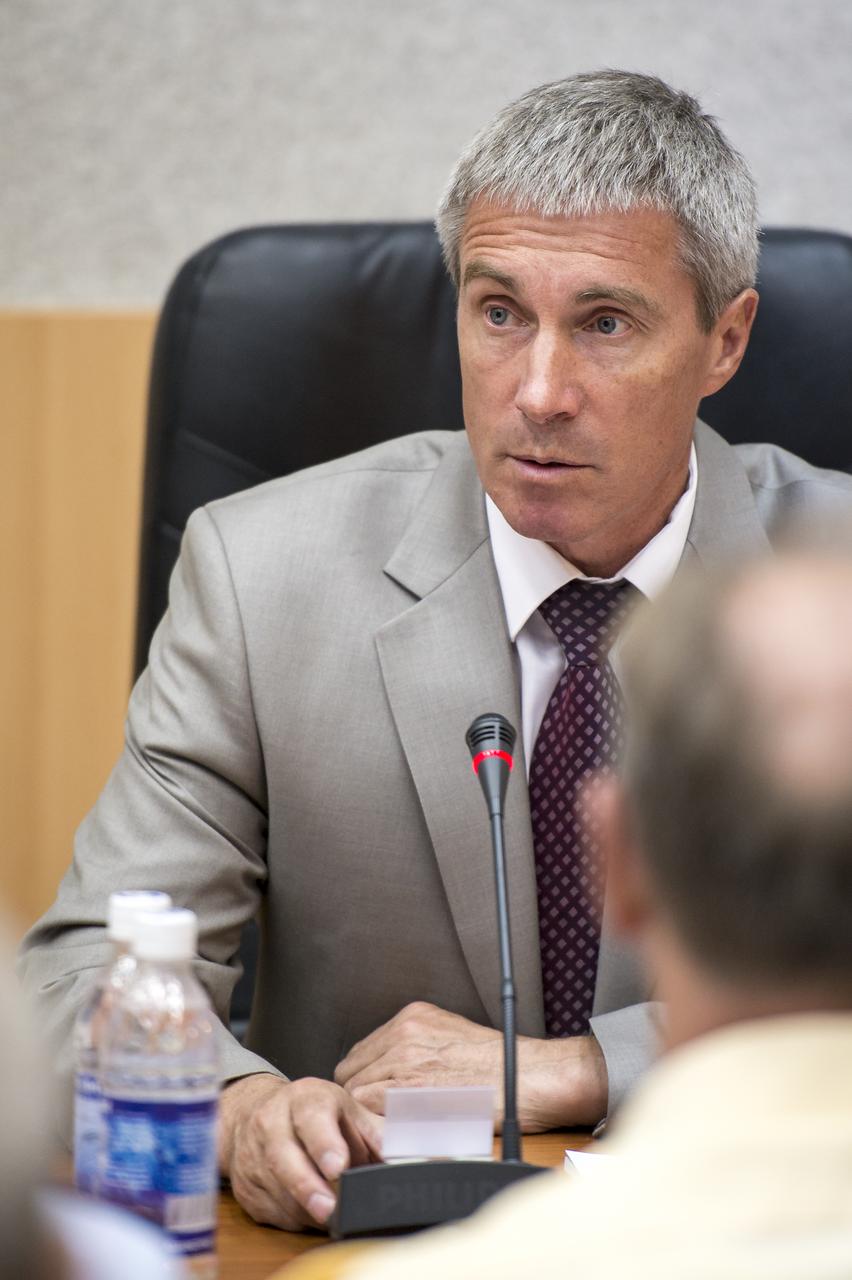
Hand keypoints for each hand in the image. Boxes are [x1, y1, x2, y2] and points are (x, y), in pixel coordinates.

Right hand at [218, 1073, 381, 1230]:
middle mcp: (272, 1121)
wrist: (256, 1116)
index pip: (312, 1116)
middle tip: (331, 1209)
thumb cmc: (315, 1117)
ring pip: (278, 1190)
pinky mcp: (244, 1186)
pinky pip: (271, 1210)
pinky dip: (295, 1218)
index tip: (338, 1166)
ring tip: (330, 1216)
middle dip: (308, 1186)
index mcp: (304, 1098)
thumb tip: (410, 1158)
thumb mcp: (347, 1112)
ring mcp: (252, 1154)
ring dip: (306, 1209)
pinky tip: (310, 1213)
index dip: (324, 1142)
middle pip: (285, 1156)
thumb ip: (376, 1134)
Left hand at [334, 1001, 607, 1129]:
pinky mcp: (412, 1086)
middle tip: (379, 1118)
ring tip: (389, 1128)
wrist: (529, 1077)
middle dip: (361, 1096)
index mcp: (412, 1017)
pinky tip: (398, 1132)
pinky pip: (371, 1109)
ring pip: (356, 1092)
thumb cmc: (499, 1067)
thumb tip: (389, 1072)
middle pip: (352, 1071)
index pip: (362, 1052)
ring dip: (367, 1113)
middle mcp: (404, 1032)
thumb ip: (417, 1048)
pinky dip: (378, 1124)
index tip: (374, 1097)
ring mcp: (405, 1058)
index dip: (366, 1079)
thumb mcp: (452, 1037)